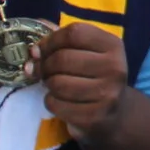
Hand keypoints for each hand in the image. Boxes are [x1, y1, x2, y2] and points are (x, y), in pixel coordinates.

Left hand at [33, 20, 130, 140]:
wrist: (115, 113)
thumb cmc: (94, 76)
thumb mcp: (86, 52)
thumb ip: (61, 40)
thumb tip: (34, 44)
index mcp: (113, 45)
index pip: (74, 33)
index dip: (50, 40)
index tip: (40, 50)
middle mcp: (115, 67)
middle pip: (63, 59)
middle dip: (45, 65)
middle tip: (43, 71)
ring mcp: (107, 93)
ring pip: (58, 83)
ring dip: (48, 84)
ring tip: (53, 85)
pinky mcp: (95, 116)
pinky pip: (56, 104)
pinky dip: (51, 102)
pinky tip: (59, 100)